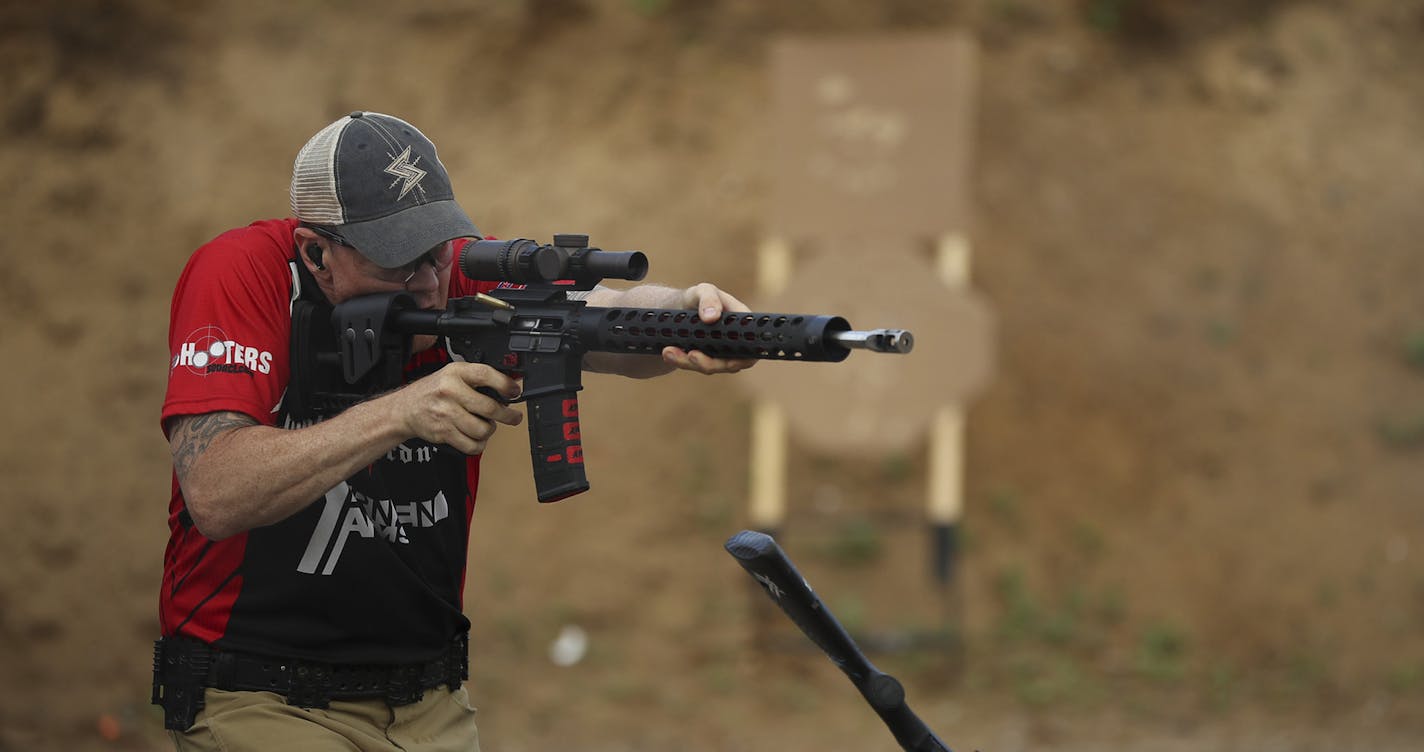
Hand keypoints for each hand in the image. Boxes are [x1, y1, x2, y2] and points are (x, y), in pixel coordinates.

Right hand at [385, 362, 523, 453]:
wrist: (405, 408)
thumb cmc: (433, 391)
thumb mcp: (454, 374)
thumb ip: (479, 378)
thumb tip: (510, 384)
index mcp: (455, 373)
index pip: (485, 375)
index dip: (505, 384)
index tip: (515, 391)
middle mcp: (450, 392)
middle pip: (489, 408)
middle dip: (507, 415)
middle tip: (513, 417)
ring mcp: (446, 413)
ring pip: (483, 429)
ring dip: (489, 430)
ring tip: (486, 425)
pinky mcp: (444, 432)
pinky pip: (472, 445)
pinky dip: (478, 444)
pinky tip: (476, 437)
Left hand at [661, 282, 757, 373]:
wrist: (680, 307)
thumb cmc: (698, 297)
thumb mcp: (703, 291)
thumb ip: (708, 299)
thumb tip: (711, 317)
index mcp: (742, 324)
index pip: (752, 346)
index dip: (744, 357)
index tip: (727, 359)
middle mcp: (735, 342)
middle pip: (730, 363)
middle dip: (709, 363)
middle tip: (690, 355)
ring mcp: (721, 354)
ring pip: (710, 367)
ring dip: (689, 362)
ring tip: (669, 352)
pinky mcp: (706, 360)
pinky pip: (696, 366)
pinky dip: (681, 361)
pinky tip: (668, 353)